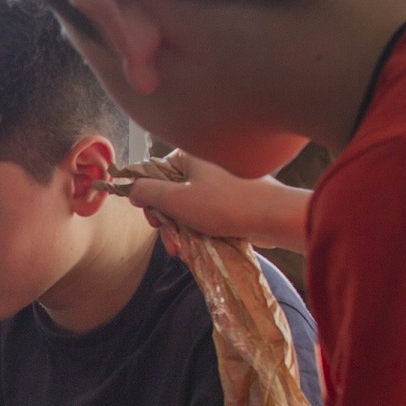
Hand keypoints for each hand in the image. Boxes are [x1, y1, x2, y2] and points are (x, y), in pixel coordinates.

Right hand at [123, 152, 309, 251]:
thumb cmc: (223, 205)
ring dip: (181, 229)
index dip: (148, 198)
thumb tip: (131, 190)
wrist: (274, 217)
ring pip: (188, 205)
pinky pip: (207, 211)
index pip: (155, 173)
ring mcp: (221, 181)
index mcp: (190, 155)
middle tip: (168, 238)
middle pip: (171, 191)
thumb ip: (146, 192)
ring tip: (181, 250)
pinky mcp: (233, 197)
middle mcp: (205, 163)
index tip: (153, 220)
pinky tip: (197, 245)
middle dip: (166, 219)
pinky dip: (199, 228)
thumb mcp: (176, 199)